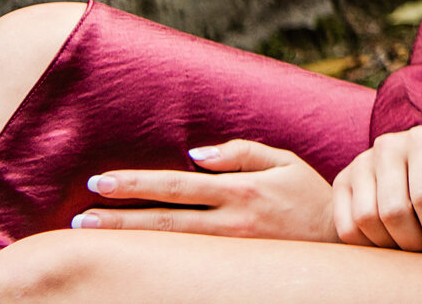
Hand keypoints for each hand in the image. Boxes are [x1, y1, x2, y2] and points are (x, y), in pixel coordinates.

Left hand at [70, 140, 336, 241]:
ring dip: (128, 240)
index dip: (137, 184)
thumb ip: (242, 153)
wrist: (342, 242)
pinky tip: (131, 258)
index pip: (177, 185)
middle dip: (119, 219)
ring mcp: (230, 250)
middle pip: (163, 221)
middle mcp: (231, 222)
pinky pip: (186, 261)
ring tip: (92, 237)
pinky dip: (155, 258)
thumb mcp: (285, 162)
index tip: (101, 182)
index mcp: (242, 190)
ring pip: (169, 246)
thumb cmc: (310, 197)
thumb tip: (197, 154)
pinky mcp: (233, 268)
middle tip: (79, 221)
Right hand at [331, 125, 421, 253]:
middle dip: (413, 241)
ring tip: (409, 248)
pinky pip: (346, 226)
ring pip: (367, 219)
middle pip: (394, 211)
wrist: (410, 163)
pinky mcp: (342, 182)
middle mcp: (388, 145)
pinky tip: (387, 244)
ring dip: (389, 245)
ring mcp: (361, 162)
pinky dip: (366, 245)